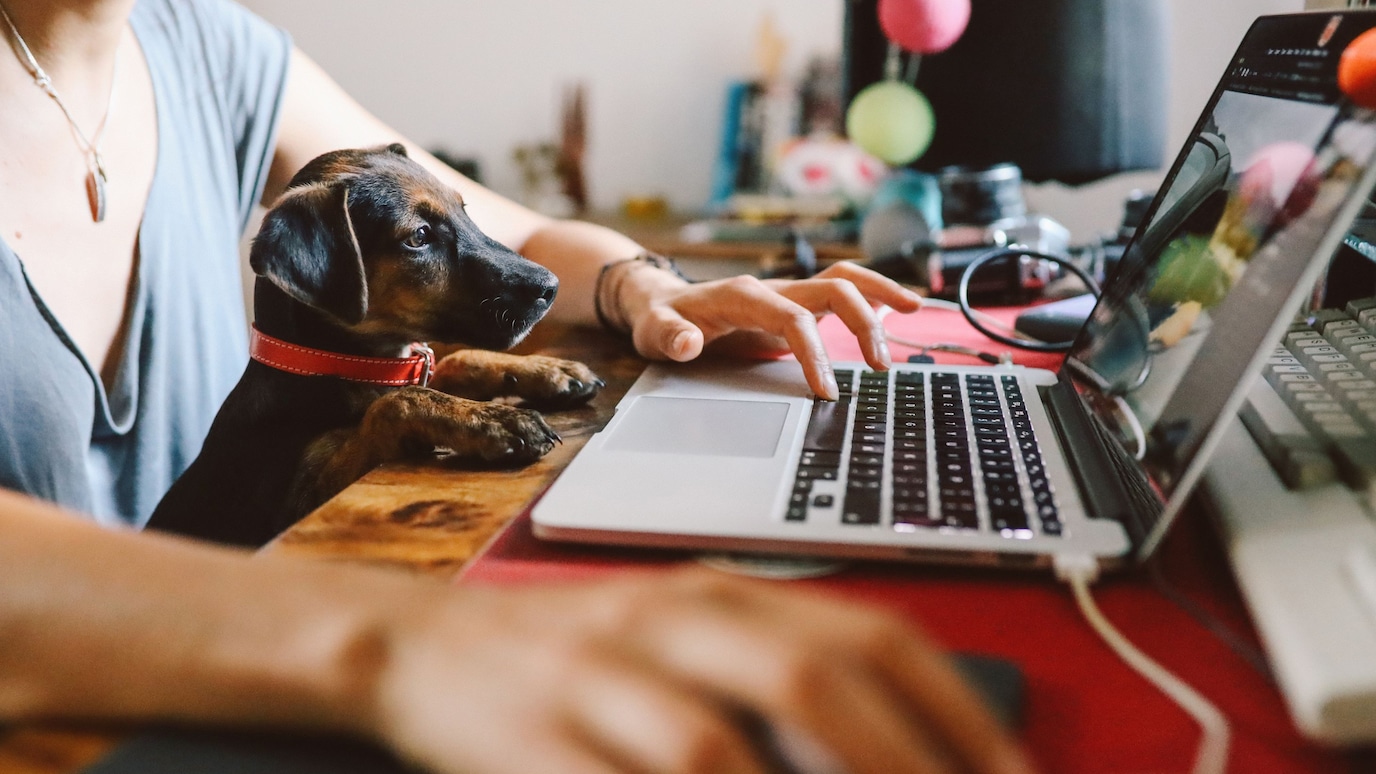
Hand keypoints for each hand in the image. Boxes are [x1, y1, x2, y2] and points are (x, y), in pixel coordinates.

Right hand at [371, 569, 1034, 773]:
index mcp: (721, 592)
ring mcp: (595, 678)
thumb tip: (897, 749)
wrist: (421, 644)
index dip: (953, 710)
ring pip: (713, 750)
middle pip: (807, 678)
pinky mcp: (530, 739)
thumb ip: (776, 680)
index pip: (865, 632)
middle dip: (902, 764)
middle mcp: (668, 619)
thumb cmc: (579, 659)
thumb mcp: (683, 643)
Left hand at [617, 262, 922, 399]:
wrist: (661, 303)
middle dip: (863, 321)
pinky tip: (900, 307)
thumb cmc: (661, 319)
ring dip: (881, 293)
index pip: (793, 318)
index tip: (827, 392)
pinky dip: (873, 294)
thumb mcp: (654, 332)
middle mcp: (773, 287)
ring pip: (845, 278)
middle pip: (833, 286)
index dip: (814, 353)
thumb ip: (670, 337)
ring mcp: (788, 292)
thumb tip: (686, 342)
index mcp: (744, 294)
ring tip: (916, 310)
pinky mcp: (796, 303)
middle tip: (880, 366)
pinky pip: (840, 290)